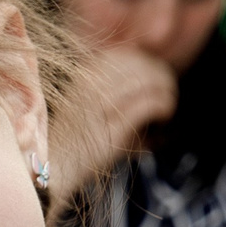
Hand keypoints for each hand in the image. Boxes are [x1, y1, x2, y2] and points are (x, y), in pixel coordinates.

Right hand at [78, 46, 179, 165]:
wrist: (55, 170)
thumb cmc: (74, 140)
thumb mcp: (86, 105)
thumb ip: (110, 88)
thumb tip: (147, 76)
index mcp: (82, 77)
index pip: (122, 56)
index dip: (145, 62)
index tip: (157, 72)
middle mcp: (89, 88)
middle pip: (137, 67)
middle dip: (159, 74)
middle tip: (169, 87)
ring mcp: (99, 108)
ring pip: (145, 83)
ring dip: (165, 90)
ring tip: (170, 101)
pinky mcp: (112, 129)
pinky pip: (148, 105)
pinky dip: (163, 106)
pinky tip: (166, 114)